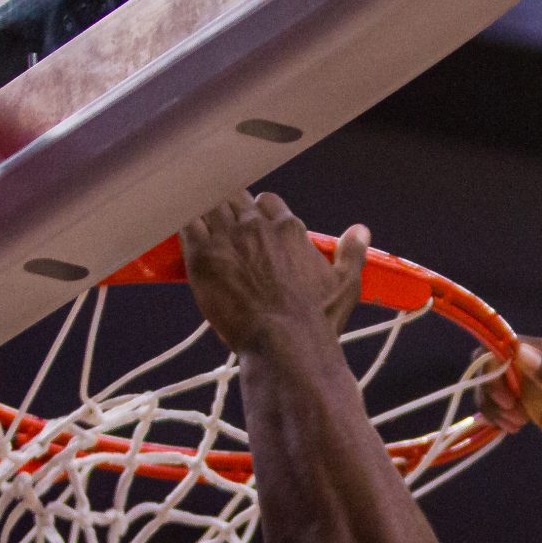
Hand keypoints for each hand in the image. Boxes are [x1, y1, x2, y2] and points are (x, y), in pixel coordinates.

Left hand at [181, 192, 369, 355]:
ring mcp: (228, 238)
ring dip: (204, 212)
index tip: (253, 226)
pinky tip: (179, 229)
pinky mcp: (202, 255)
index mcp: (288, 229)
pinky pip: (186, 224)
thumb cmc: (316, 321)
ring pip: (209, 205)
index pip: (267, 202)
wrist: (285, 344)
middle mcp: (257, 226)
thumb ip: (352, 253)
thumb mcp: (345, 286)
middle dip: (228, 208)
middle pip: (235, 198)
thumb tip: (362, 231)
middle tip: (222, 227)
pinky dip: (182, 222)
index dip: (258, 212)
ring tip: (197, 223)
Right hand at [473, 336, 541, 487]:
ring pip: (493, 386)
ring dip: (493, 406)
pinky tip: (514, 429)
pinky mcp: (533, 407)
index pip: (502, 345)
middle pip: (491, 365)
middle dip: (491, 391)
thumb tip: (518, 351)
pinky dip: (498, 415)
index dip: (492, 369)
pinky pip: (501, 403)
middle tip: (511, 416)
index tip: (504, 399)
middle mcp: (539, 364)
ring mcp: (535, 386)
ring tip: (515, 426)